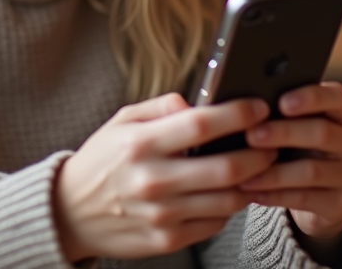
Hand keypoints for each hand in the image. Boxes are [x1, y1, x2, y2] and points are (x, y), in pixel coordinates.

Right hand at [53, 92, 277, 261]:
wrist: (70, 212)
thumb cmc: (101, 161)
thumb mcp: (121, 121)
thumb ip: (160, 106)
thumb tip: (197, 101)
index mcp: (141, 143)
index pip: (201, 125)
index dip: (237, 115)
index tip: (258, 107)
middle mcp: (153, 180)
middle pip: (226, 168)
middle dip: (260, 153)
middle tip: (272, 142)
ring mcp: (161, 214)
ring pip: (227, 200)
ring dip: (251, 182)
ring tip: (256, 168)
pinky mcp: (167, 239)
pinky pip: (214, 223)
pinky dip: (228, 207)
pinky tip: (227, 192)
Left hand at [239, 81, 341, 242]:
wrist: (318, 191)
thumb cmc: (299, 144)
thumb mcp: (297, 123)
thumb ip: (281, 110)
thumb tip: (244, 103)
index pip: (337, 96)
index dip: (311, 97)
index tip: (281, 101)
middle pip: (323, 132)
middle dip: (284, 133)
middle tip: (251, 135)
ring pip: (312, 170)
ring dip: (274, 171)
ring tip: (244, 171)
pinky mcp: (341, 204)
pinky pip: (305, 198)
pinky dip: (275, 194)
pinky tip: (252, 190)